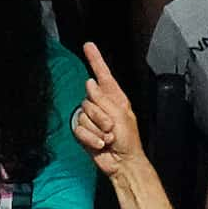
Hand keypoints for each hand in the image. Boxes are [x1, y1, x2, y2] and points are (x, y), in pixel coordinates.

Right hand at [70, 42, 142, 175]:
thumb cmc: (128, 140)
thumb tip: (89, 85)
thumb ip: (104, 100)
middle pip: (89, 100)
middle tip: (112, 129)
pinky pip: (79, 129)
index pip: (103, 74)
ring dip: (96, 129)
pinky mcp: (84, 132)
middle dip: (100, 116)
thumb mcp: (121, 116)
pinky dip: (90, 138)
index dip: (95, 60)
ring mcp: (92, 119)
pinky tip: (100, 144)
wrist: (122, 163)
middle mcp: (102, 105)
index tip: (88, 45)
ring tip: (108, 138)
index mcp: (115, 97)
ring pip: (83, 115)